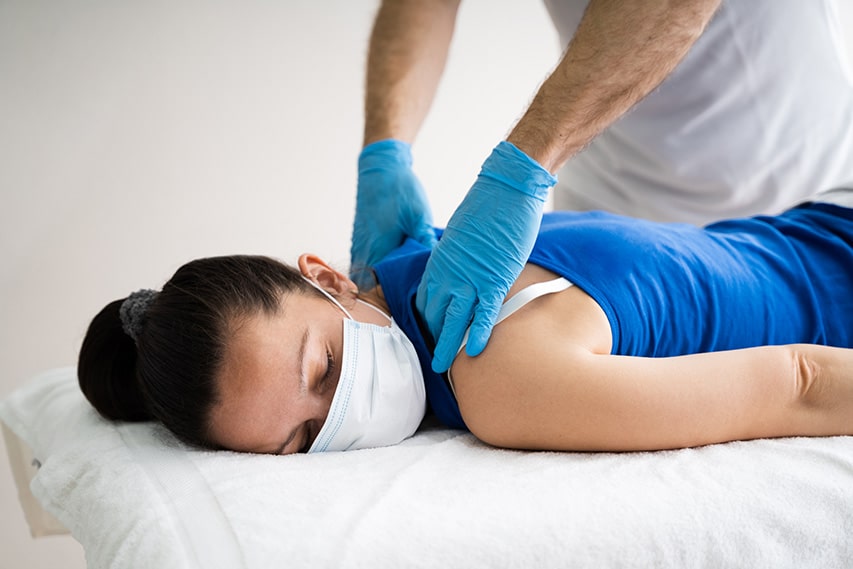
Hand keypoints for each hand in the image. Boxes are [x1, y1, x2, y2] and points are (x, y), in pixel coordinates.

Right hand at [350, 139, 436, 287]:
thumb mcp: (419, 217)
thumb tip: (437, 268)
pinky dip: (376, 268)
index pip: (380, 290)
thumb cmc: (400, 191)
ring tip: (402, 284)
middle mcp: (364, 252)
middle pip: (371, 288)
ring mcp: (359, 246)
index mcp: (378, 250)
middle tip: (409, 297)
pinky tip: (393, 266)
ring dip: (380, 282)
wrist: (379, 169)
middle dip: (387, 295)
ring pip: (366, 276)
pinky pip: (364, 263)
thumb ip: (425, 243)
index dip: (393, 300)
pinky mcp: (359, 240)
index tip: (410, 303)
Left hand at [416, 141, 556, 372]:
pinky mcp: (493, 279)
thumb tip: (463, 268)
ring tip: (442, 367)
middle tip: (432, 358)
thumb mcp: (462, 235)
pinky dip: (477, 333)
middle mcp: (448, 273)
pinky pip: (483, 313)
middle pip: (433, 313)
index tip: (429, 334)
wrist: (505, 189)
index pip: (425, 299)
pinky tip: (473, 352)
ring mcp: (470, 278)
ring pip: (452, 319)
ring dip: (446, 345)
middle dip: (431, 337)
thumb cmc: (487, 207)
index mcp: (439, 262)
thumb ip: (458, 257)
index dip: (426, 320)